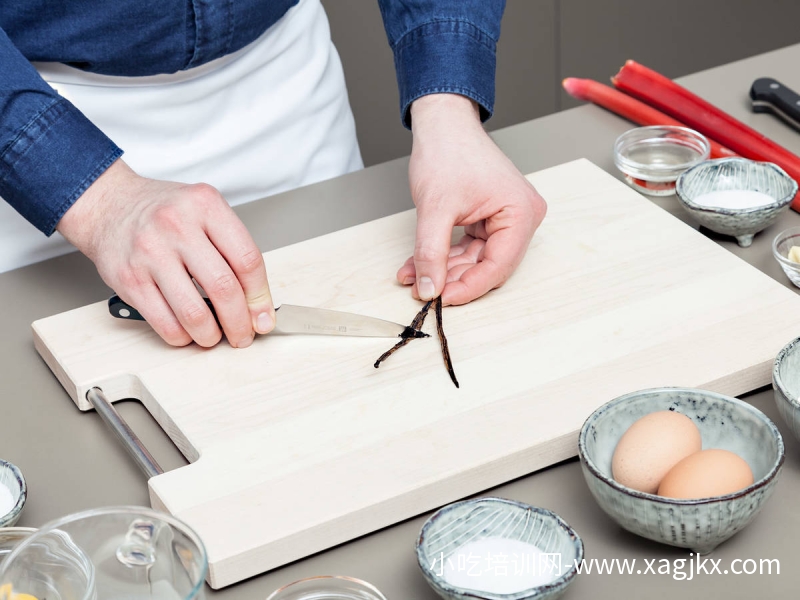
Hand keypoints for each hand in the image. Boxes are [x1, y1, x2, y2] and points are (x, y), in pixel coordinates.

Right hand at [57, 159, 274, 347]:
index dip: (260, 297)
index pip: (247, 260)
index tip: (264, 316)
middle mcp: (177, 225)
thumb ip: (233, 251)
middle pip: (224, 288)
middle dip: (240, 323)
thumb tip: (257, 306)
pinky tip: (188, 332)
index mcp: (206, 205)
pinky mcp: (129, 278)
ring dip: (211, 335)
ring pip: (194, 313)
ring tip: (215, 336)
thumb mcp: (205, 213)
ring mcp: (150, 252)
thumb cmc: (164, 213)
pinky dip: (182, 337)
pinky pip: (164, 322)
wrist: (109, 205)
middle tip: (244, 335)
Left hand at [397, 94, 546, 304]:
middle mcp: (521, 217)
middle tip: (422, 291)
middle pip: (488, 265)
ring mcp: (505, 218)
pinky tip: (418, 264)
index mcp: (521, 213)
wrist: (441, 123)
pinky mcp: (488, 218)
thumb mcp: (435, 208)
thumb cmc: (448, 150)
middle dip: (451, 278)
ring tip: (412, 277)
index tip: (441, 299)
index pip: (498, 266)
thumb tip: (428, 288)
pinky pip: (468, 246)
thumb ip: (431, 253)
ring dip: (442, 269)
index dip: (468, 287)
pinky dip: (443, 255)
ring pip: (475, 259)